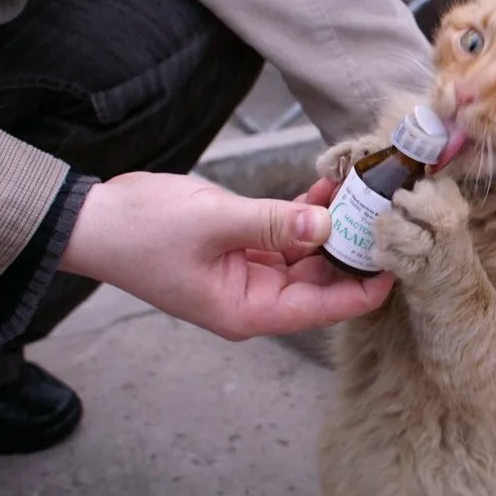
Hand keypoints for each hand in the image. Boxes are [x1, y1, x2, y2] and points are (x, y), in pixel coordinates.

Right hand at [59, 173, 392, 339]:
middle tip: (392, 211)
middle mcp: (255, 297)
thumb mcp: (213, 223)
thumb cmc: (143, 232)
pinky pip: (285, 232)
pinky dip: (306, 212)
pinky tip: (332, 186)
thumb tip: (326, 227)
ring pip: (308, 253)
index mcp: (249, 310)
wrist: (94, 221)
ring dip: (334, 225)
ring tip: (368, 191)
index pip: (324, 307)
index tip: (401, 256)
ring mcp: (249, 272)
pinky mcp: (241, 246)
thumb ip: (272, 224)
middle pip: (322, 280)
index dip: (366, 286)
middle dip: (355, 248)